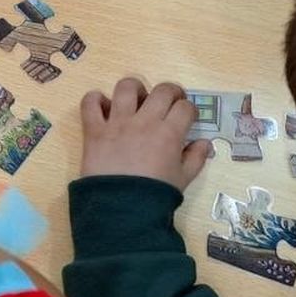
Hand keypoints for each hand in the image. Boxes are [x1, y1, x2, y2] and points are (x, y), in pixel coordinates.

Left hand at [79, 77, 211, 192]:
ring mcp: (117, 123)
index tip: (187, 116)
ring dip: (135, 88)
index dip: (189, 109)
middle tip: (169, 101)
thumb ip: (196, 158)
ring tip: (137, 97)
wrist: (122, 209)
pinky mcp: (94, 129)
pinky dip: (94, 99)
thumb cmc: (155, 196)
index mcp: (169, 133)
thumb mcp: (183, 179)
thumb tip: (205, 143)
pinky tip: (103, 106)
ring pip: (126, 87)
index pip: (185, 107)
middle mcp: (144, 122)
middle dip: (170, 91)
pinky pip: (90, 103)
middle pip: (162, 90)